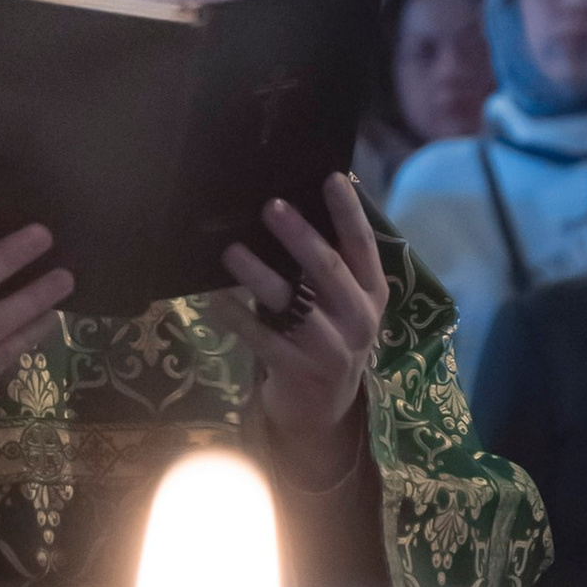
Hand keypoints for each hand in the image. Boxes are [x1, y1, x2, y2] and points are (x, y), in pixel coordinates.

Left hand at [215, 175, 387, 479]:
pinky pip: (262, 337)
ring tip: (231, 250)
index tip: (331, 177)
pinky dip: (236, 316)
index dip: (348, 212)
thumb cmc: (329, 336)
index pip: (362, 245)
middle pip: (327, 270)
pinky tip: (214, 297)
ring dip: (258, 274)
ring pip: (291, 304)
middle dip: (299, 236)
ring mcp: (330, 348)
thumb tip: (301, 200)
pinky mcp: (298, 371)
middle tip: (271, 206)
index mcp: (372, 292)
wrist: (323, 408)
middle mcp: (358, 318)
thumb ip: (333, 262)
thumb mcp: (345, 302)